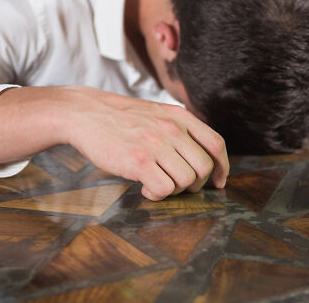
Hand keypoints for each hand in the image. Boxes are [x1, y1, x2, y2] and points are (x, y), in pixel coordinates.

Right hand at [65, 86, 228, 200]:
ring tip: (158, 183)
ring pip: (186, 181)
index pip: (216, 144)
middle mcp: (172, 129)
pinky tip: (146, 188)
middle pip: (204, 167)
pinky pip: (164, 189)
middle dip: (196, 184)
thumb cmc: (123, 119)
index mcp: (180, 117)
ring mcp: (156, 144)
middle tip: (179, 186)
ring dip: (175, 190)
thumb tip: (203, 159)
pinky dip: (158, 195)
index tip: (219, 181)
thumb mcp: (158, 114)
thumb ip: (180, 130)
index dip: (223, 167)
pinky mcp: (139, 161)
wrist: (86, 114)